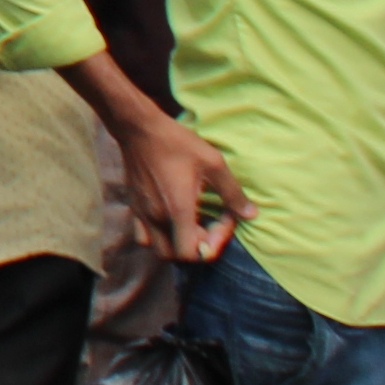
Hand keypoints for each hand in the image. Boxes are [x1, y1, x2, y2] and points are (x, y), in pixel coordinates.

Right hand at [120, 111, 242, 263]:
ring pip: (157, 248)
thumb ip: (232, 193)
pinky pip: (143, 234)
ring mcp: (142, 213)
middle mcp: (157, 217)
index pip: (192, 252)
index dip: (214, 243)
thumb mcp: (213, 163)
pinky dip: (158, 235)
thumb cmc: (177, 143)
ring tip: (189, 226)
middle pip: (176, 256)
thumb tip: (251, 214)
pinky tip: (169, 218)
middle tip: (208, 225)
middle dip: (196, 247)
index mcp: (178, 210)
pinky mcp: (133, 205)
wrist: (139, 128)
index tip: (224, 218)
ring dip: (176, 244)